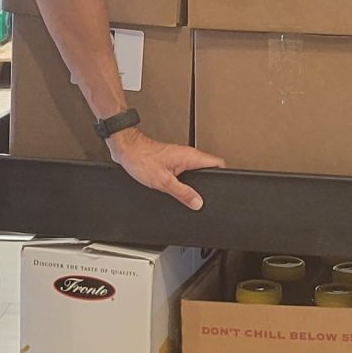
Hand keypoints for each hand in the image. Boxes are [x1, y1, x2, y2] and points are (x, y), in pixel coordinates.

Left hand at [107, 128, 223, 210]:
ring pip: (197, 169)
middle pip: (209, 167)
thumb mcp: (164, 182)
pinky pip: (185, 170)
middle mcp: (187, 155)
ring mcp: (179, 157)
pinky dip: (186, 180)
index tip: (225, 185)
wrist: (126, 150)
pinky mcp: (171, 160)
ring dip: (197, 181)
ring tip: (196, 194)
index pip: (218, 163)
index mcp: (190, 157)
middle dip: (211, 181)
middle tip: (210, 194)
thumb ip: (183, 193)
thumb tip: (197, 202)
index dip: (224, 174)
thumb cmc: (141, 159)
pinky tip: (181, 188)